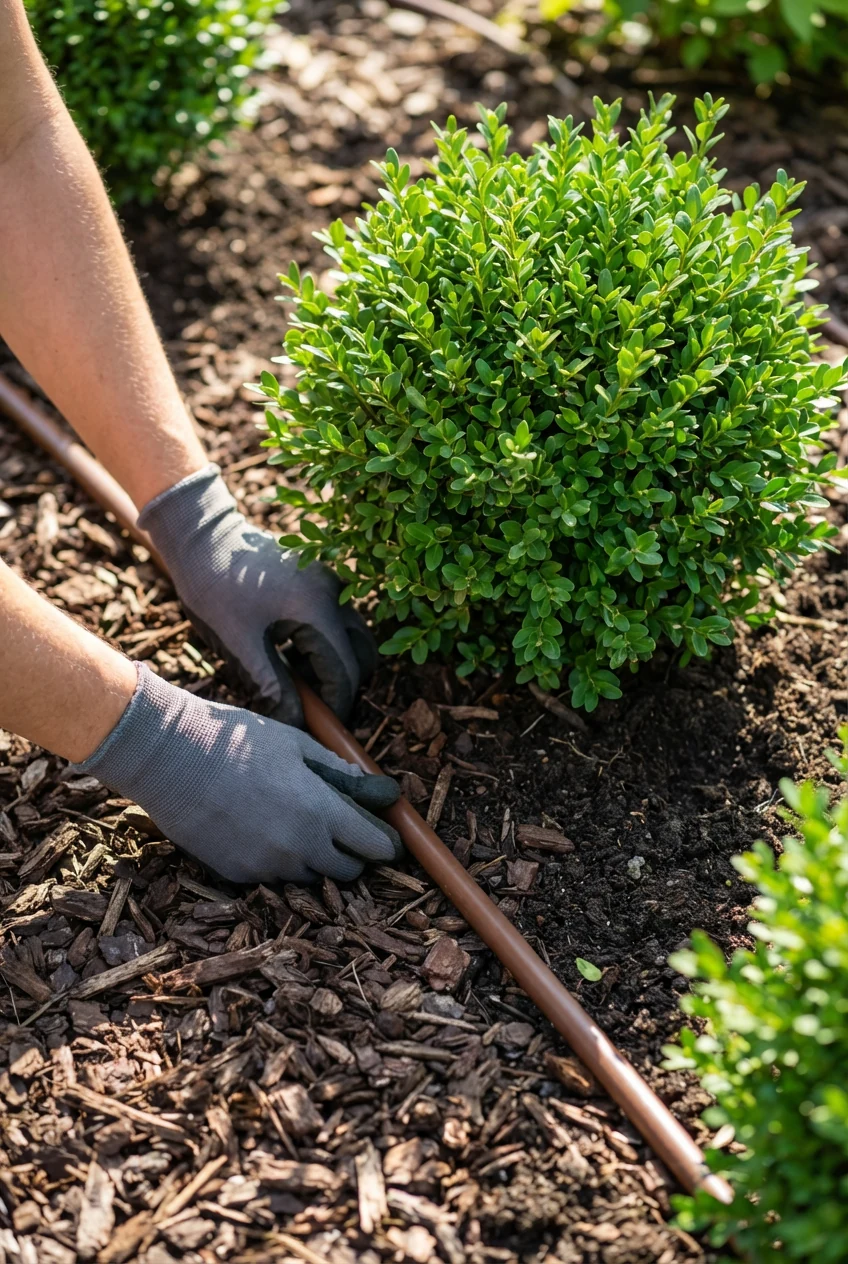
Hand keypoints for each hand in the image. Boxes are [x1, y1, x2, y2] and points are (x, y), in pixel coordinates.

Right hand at [76, 664, 401, 884]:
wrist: (170, 757)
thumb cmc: (235, 741)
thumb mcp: (297, 745)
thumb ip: (339, 774)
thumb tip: (376, 790)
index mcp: (320, 811)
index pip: (374, 844)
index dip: (386, 844)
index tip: (389, 841)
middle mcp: (298, 847)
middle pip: (347, 871)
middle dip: (353, 855)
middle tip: (345, 834)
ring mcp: (266, 866)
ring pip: (310, 877)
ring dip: (315, 860)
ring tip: (296, 826)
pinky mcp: (237, 876)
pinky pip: (273, 878)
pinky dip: (278, 862)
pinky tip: (262, 832)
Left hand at [138, 465, 375, 726]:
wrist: (201, 533)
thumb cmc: (213, 586)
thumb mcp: (239, 644)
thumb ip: (272, 686)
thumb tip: (293, 723)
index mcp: (318, 609)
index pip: (345, 671)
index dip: (337, 706)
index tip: (320, 728)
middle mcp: (335, 593)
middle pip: (362, 654)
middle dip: (343, 686)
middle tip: (311, 707)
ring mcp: (331, 581)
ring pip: (352, 637)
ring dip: (333, 664)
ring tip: (296, 681)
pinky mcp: (320, 578)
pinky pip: (337, 619)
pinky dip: (325, 644)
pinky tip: (289, 653)